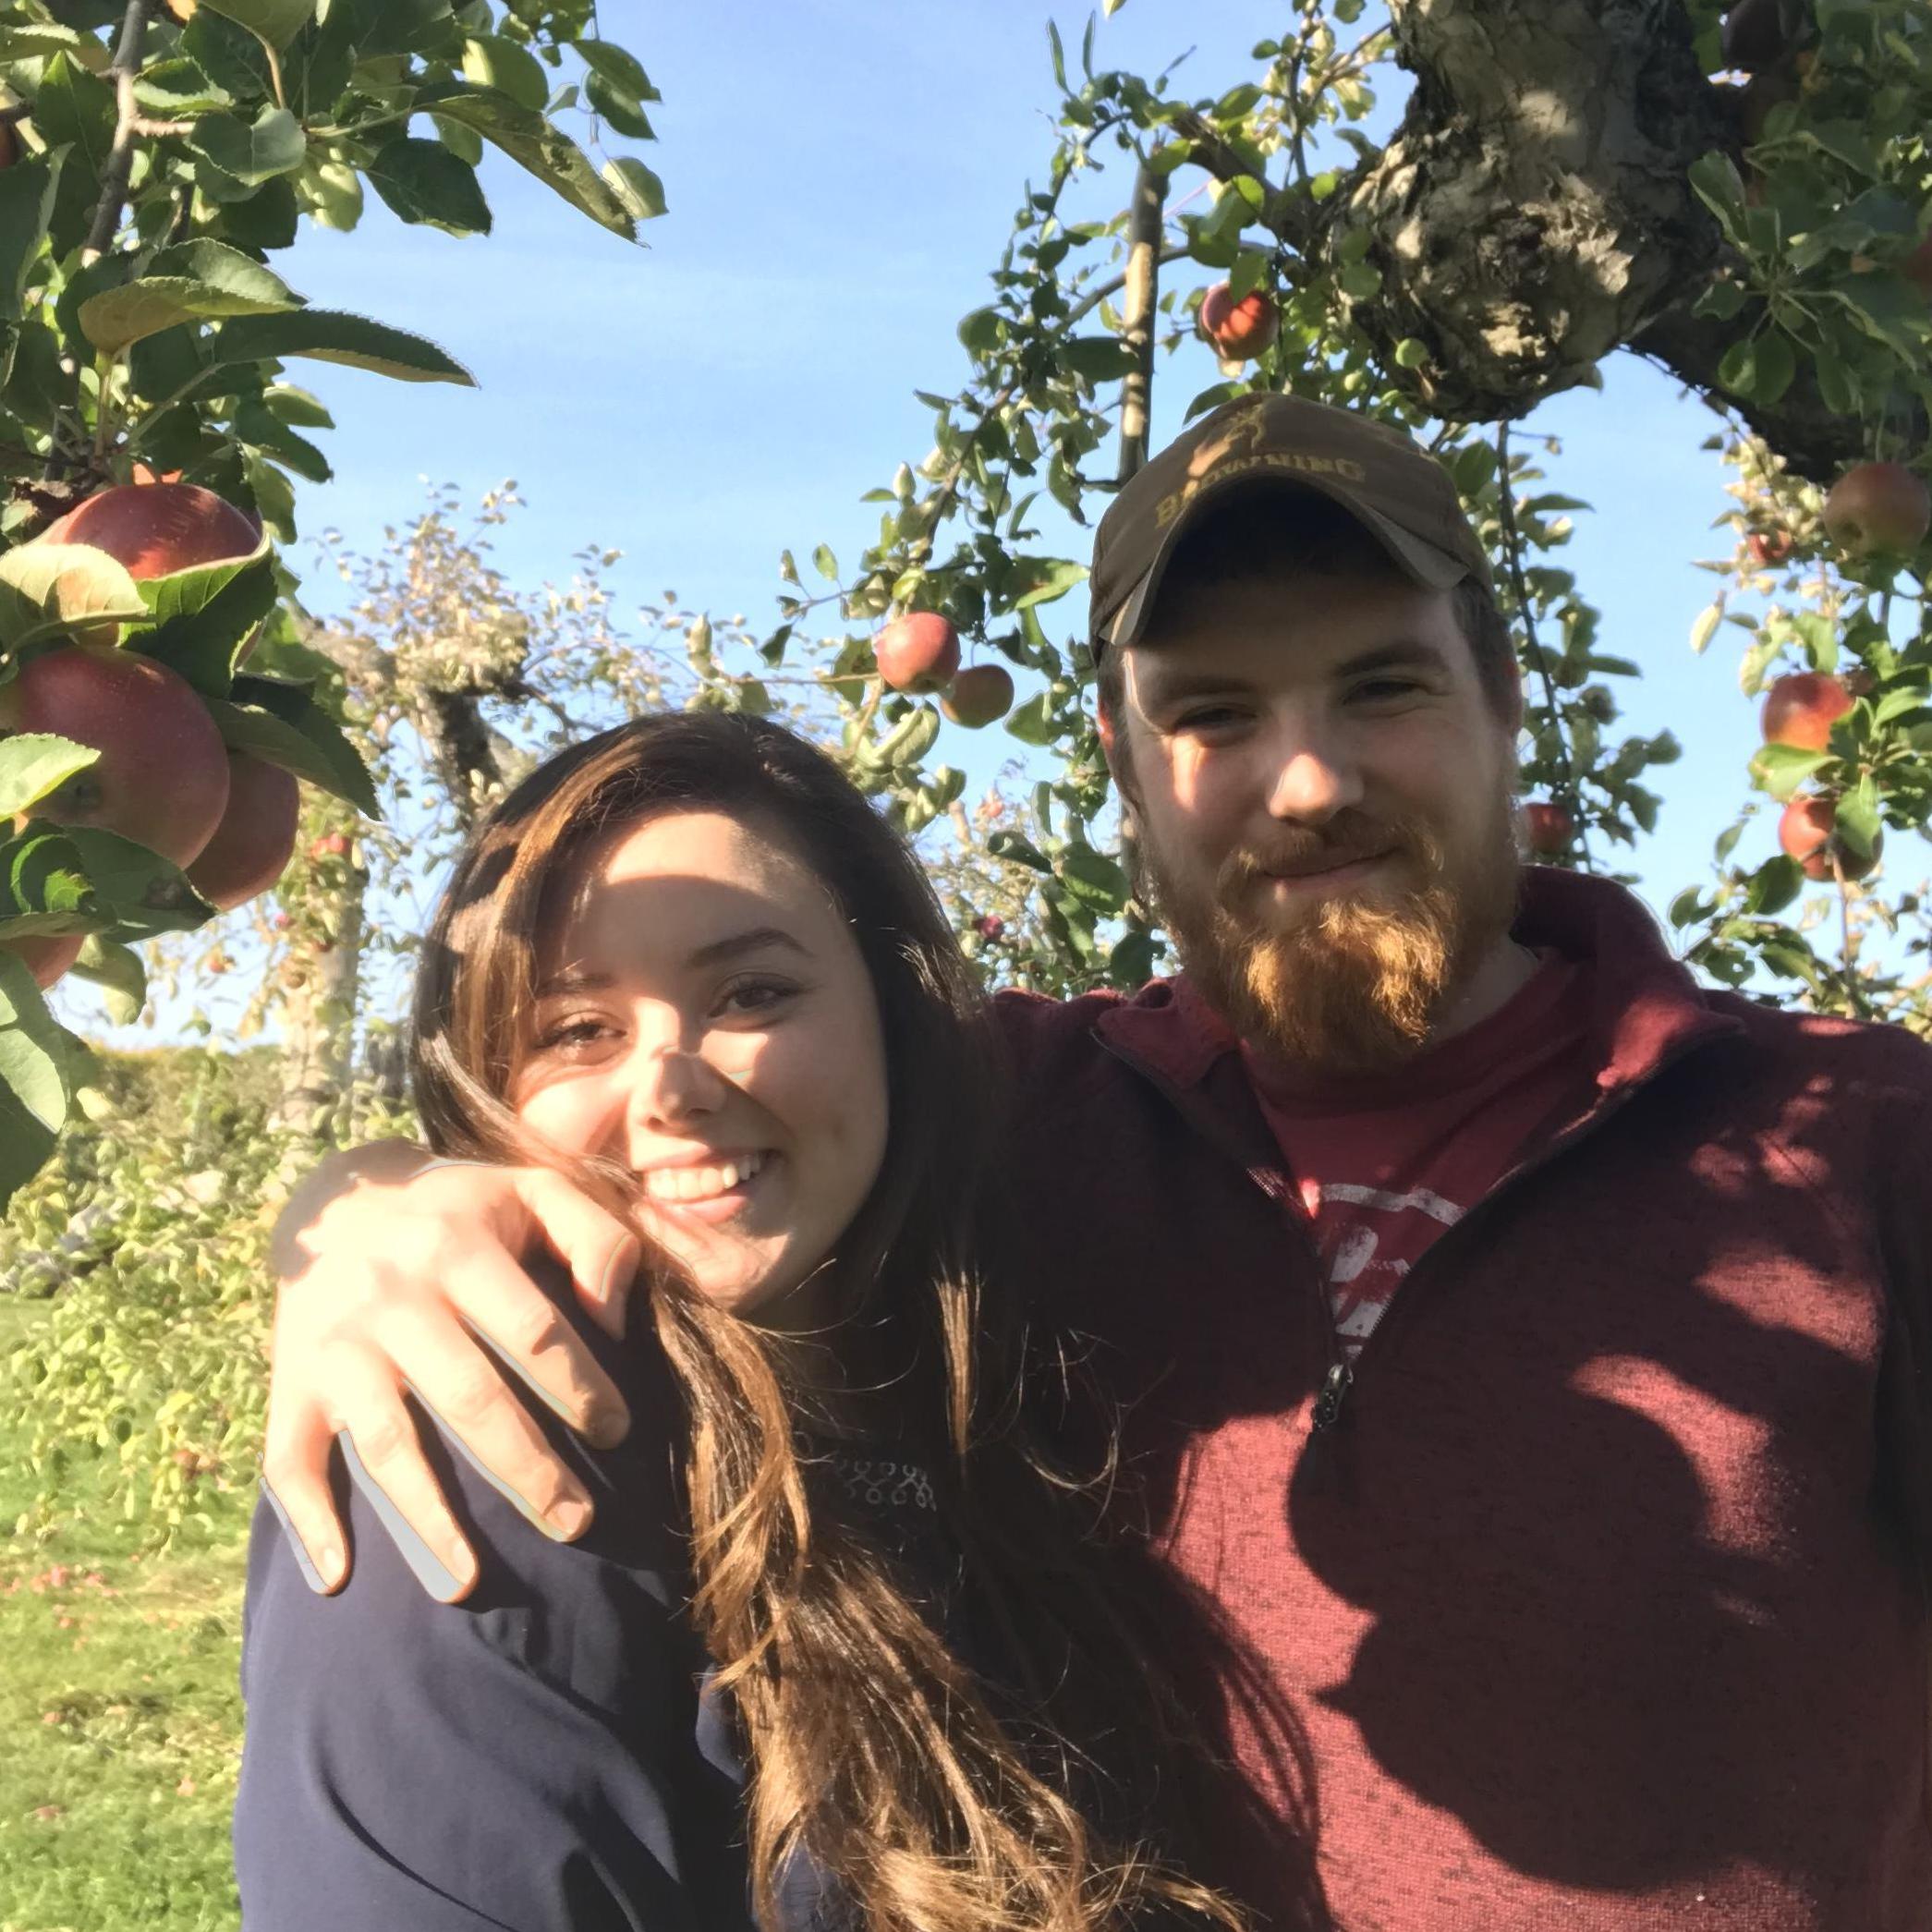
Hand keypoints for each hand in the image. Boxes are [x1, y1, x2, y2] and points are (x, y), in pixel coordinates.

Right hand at [263, 1143, 640, 1599]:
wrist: (337, 1199)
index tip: (618, 1434)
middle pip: (467, 1397)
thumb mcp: (534, 1190)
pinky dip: (308, 1521)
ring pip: (385, 1443)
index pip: (532, 1331)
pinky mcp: (290, 1383)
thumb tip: (614, 1320)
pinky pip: (289, 1460)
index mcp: (456, 1246)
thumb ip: (596, 1238)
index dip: (581, 1387)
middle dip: (525, 1469)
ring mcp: (334, 1346)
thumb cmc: (463, 1209)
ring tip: (470, 1585)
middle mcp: (389, 1296)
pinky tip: (338, 1577)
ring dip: (426, 1518)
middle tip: (574, 1524)